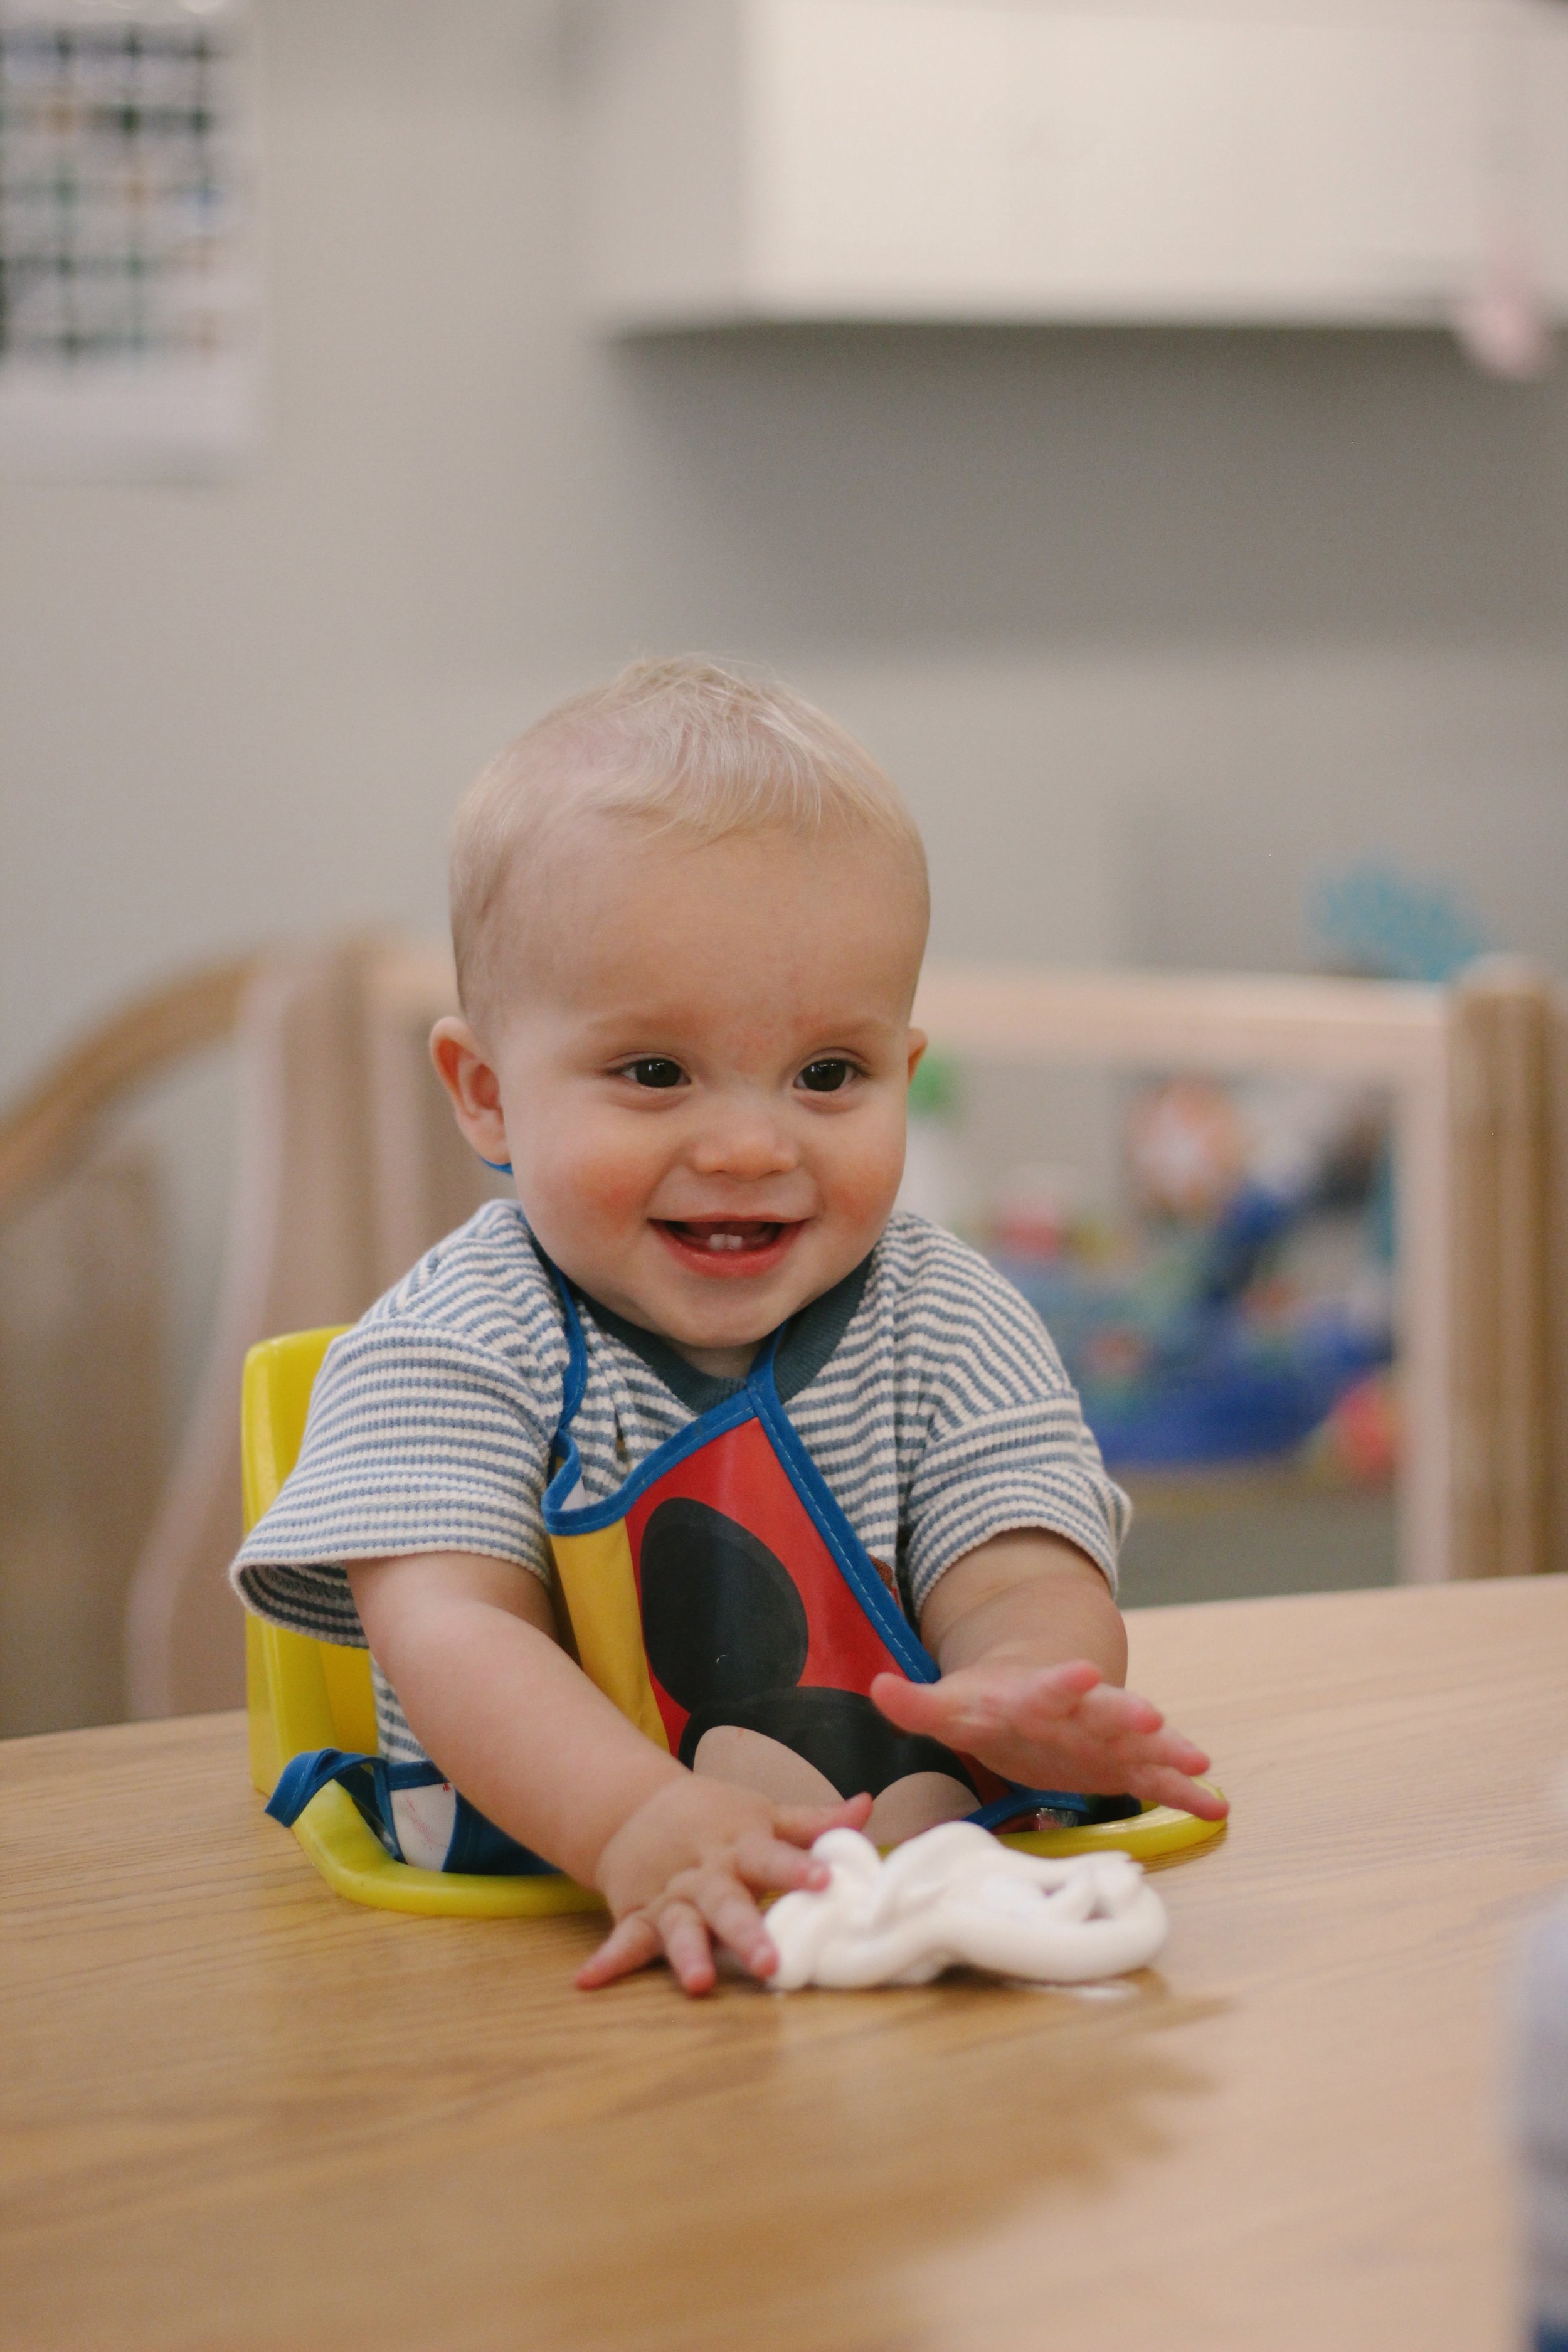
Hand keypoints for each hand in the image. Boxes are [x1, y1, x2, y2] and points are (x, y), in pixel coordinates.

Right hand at [579, 1776, 874, 1995]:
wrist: (637, 1807)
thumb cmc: (716, 1816)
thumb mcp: (763, 1812)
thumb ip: (813, 1821)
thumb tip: (867, 1806)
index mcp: (741, 1844)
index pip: (776, 1856)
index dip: (801, 1870)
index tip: (828, 1882)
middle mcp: (706, 1873)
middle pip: (729, 1903)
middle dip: (747, 1933)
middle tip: (770, 1963)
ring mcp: (671, 1896)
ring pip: (680, 1927)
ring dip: (687, 1955)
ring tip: (696, 1985)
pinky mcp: (639, 1914)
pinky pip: (625, 1940)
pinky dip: (607, 1960)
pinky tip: (588, 1981)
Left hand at [870, 1659, 1227, 1822]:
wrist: (1029, 1693)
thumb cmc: (987, 1704)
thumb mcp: (951, 1704)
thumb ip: (918, 1704)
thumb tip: (878, 1688)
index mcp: (1035, 1695)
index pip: (1047, 1685)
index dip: (1063, 1681)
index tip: (1085, 1672)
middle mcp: (1080, 1712)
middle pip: (1104, 1710)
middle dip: (1127, 1714)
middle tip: (1153, 1719)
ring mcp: (1107, 1738)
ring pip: (1141, 1744)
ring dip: (1168, 1751)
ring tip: (1200, 1764)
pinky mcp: (1123, 1765)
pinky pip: (1158, 1780)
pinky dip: (1185, 1792)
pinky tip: (1215, 1808)